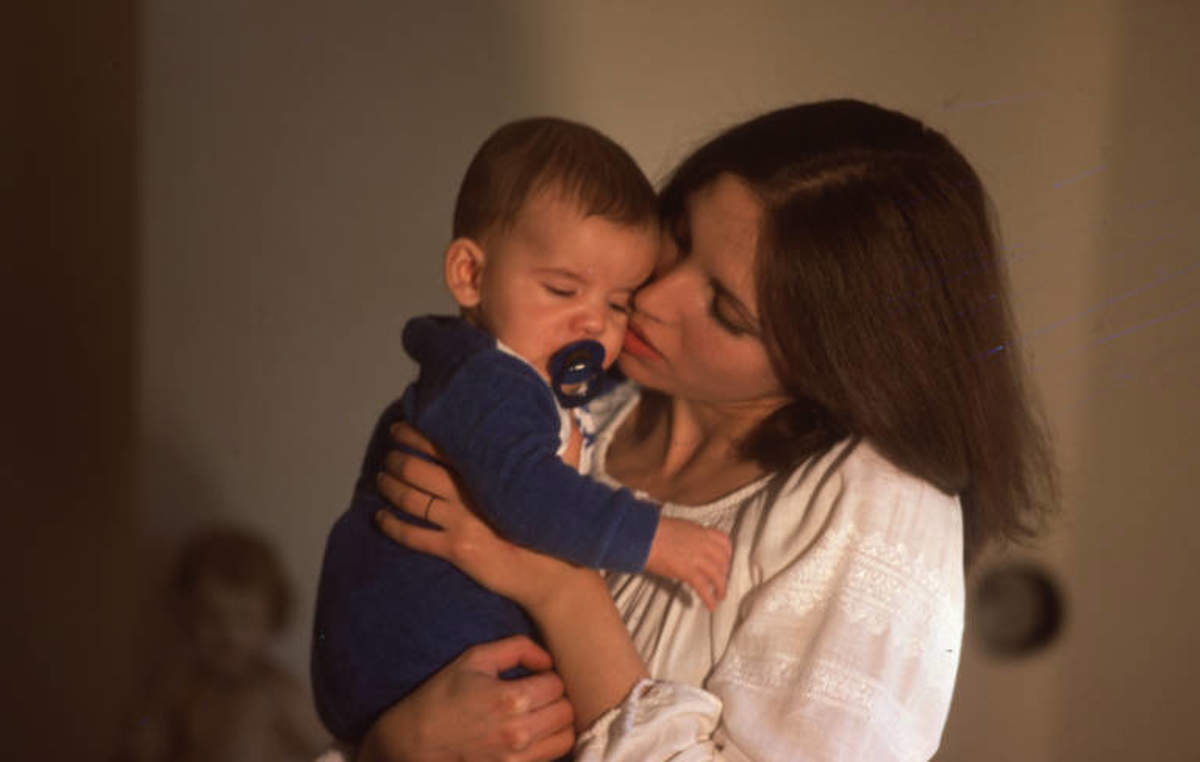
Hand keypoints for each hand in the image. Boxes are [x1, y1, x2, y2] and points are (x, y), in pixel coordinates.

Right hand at [358, 635, 573, 761]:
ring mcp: (517, 759)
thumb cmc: (442, 697)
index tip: (535, 678)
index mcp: (511, 699)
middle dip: (556, 699)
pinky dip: (547, 745)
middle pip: (567, 712)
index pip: (557, 684)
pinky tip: (531, 735)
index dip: (547, 676)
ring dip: (557, 724)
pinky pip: (550, 759)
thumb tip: (547, 659)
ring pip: (565, 738)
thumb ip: (517, 648)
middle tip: (539, 695)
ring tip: (539, 715)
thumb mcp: (474, 659)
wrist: (413, 742)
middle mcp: (519, 732)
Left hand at [375, 423, 585, 610]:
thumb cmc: (553, 521)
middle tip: (390, 453)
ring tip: (382, 478)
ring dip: (391, 487)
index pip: (442, 446)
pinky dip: (391, 526)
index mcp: (487, 473)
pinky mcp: (455, 549)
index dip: (416, 434)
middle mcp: (468, 494)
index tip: (402, 427)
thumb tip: (558, 423)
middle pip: (418, 470)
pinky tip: (379, 518)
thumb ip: (550, 450)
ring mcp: (459, 522)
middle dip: (397, 459)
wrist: (551, 570)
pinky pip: (413, 536)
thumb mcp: (555, 478)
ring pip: (412, 500)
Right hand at [644, 516, 731, 610]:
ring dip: (721, 588)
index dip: (727, 553)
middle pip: (723, 560)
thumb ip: (689, 536)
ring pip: (717, 575)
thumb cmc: (653, 531)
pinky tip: (711, 605)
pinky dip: (709, 598)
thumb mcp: (678, 528)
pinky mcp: (688, 571)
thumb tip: (690, 545)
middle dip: (725, 573)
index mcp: (700, 531)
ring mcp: (697, 558)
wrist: (642, 536)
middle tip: (722, 580)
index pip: (723, 541)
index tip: (726, 560)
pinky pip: (704, 587)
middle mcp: (702, 544)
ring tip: (720, 596)